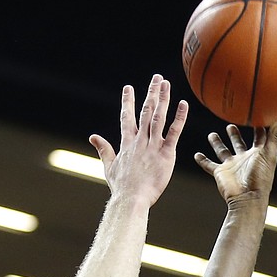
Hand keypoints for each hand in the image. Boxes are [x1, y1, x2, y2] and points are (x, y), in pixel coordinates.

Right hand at [90, 74, 187, 207]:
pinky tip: (183, 104)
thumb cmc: (121, 187)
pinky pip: (174, 132)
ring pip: (158, 117)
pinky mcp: (165, 154)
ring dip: (163, 99)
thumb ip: (103, 149)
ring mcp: (153, 146)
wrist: (131, 199)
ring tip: (166, 83)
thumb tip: (93, 137)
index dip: (128, 101)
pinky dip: (179, 118)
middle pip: (146, 111)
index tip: (128, 88)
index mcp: (127, 143)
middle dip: (151, 93)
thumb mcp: (109, 166)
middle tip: (157, 78)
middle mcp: (140, 140)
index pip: (127, 117)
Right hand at [194, 119, 276, 204]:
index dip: (258, 127)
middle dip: (235, 134)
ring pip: (222, 151)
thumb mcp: (269, 153)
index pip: (259, 138)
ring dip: (217, 143)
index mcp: (257, 154)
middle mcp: (244, 159)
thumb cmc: (261, 177)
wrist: (247, 198)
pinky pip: (209, 165)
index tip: (256, 115)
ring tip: (212, 134)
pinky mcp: (220, 173)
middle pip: (238, 143)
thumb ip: (274, 135)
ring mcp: (231, 166)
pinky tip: (197, 155)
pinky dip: (202, 160)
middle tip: (231, 124)